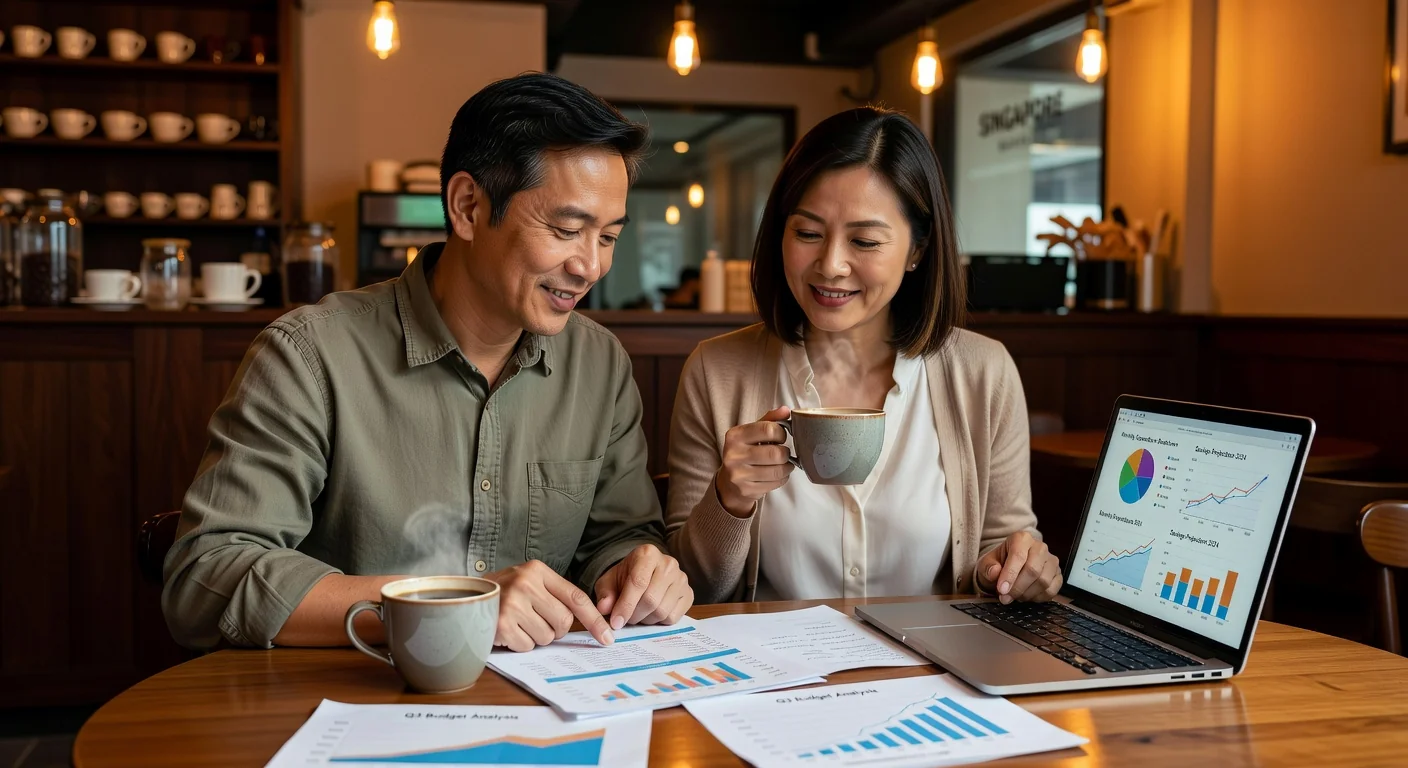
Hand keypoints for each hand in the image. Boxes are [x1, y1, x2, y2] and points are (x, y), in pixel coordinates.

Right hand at [486, 560, 613, 651]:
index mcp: (537, 570)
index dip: (594, 620)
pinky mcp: (502, 624)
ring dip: (535, 636)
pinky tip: (507, 631)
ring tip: (518, 623)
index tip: (607, 637)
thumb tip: (588, 622)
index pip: (576, 597)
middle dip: (555, 629)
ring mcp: (513, 603)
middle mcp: (526, 584)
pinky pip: (527, 646)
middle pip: (564, 621)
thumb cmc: (503, 592)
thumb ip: (554, 595)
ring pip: (547, 636)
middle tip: (536, 621)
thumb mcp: (528, 582)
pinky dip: (520, 644)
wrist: (463, 597)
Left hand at [594, 544, 693, 629]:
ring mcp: (682, 579)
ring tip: (638, 614)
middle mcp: (668, 563)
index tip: (616, 622)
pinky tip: (652, 614)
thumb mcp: (609, 581)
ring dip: (646, 620)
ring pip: (662, 611)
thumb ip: (605, 594)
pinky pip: (674, 617)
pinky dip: (659, 622)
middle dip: (634, 615)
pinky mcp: (689, 594)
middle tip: (626, 619)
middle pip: (651, 599)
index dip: (625, 605)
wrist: (643, 574)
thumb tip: (605, 608)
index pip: (638, 582)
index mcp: (647, 554)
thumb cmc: (625, 577)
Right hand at [715, 406, 793, 516]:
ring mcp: (738, 474)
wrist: (729, 483)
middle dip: (785, 453)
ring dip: (787, 467)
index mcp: (735, 435)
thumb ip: (769, 420)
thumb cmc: (745, 452)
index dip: (781, 433)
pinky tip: (778, 474)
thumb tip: (786, 410)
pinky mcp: (746, 489)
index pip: (768, 429)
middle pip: (775, 453)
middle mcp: (733, 454)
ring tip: (784, 464)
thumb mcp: (751, 433)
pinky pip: (775, 483)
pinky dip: (783, 478)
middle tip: (783, 453)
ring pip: (778, 470)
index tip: (780, 437)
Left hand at [976, 531, 1061, 603]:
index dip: (1010, 575)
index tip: (1001, 590)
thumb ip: (988, 567)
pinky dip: (1038, 598)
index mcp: (1022, 538)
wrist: (1011, 566)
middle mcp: (1040, 547)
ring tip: (1015, 596)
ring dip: (1027, 594)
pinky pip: (1052, 590)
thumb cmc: (999, 563)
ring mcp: (1052, 561)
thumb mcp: (987, 563)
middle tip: (1005, 598)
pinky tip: (1027, 596)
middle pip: (1033, 570)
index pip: (1018, 556)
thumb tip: (995, 573)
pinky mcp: (1058, 574)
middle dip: (1018, 588)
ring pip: (1044, 582)